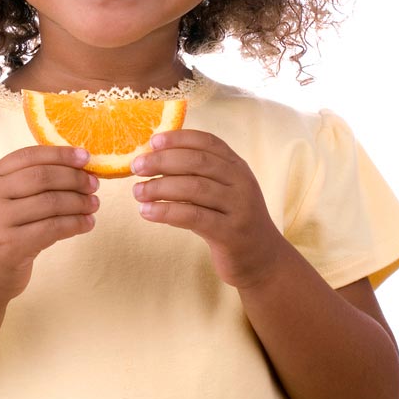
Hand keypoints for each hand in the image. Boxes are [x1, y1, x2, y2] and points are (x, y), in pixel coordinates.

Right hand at [0, 146, 98, 302]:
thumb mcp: (1, 202)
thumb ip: (27, 184)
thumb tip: (75, 167)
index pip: (28, 156)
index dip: (59, 154)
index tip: (85, 156)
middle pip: (42, 177)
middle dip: (74, 178)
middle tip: (93, 184)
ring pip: (51, 202)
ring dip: (79, 202)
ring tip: (93, 205)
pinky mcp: (11, 246)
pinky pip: (53, 228)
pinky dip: (75, 224)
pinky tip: (87, 224)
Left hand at [131, 130, 286, 289]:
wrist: (263, 260)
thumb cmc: (231, 221)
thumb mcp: (222, 192)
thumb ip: (198, 176)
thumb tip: (154, 159)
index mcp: (237, 167)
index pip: (208, 142)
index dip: (179, 138)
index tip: (153, 141)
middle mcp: (241, 183)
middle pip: (198, 161)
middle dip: (162, 161)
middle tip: (136, 167)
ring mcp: (239, 207)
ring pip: (194, 188)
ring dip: (159, 187)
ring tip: (137, 192)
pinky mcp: (230, 233)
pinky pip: (193, 217)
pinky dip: (166, 212)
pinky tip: (147, 212)